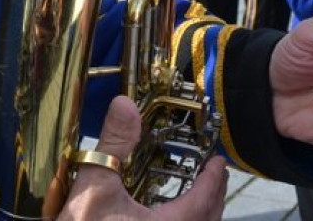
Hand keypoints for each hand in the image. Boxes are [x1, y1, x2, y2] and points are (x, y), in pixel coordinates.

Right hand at [60, 96, 227, 219]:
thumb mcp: (93, 186)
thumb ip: (113, 145)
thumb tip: (125, 104)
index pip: (204, 200)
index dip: (213, 178)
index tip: (218, 160)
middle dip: (214, 195)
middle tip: (214, 174)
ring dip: (203, 214)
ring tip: (198, 195)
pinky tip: (170, 219)